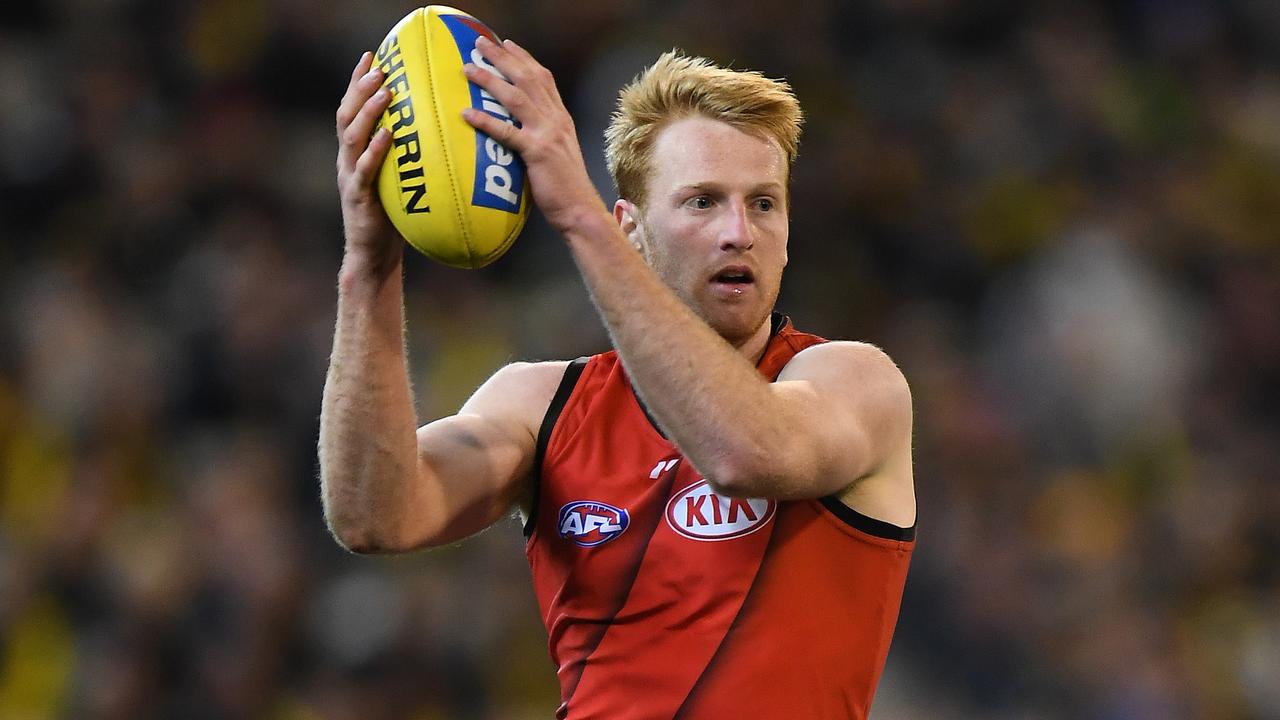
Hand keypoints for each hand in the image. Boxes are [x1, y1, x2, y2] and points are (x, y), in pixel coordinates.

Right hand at [336, 52, 399, 266]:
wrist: (374, 255)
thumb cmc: (394, 217)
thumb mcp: (400, 180)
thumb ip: (410, 155)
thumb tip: (443, 131)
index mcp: (355, 152)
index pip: (353, 109)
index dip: (358, 81)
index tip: (373, 55)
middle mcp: (348, 160)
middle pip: (347, 114)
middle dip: (360, 87)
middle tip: (378, 65)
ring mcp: (350, 177)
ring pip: (352, 136)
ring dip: (367, 110)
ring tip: (384, 90)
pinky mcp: (357, 197)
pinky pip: (365, 169)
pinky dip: (375, 150)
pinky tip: (389, 134)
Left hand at [462, 37, 608, 234]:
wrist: (579, 209)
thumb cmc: (565, 187)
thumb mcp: (557, 152)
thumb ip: (542, 134)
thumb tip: (519, 128)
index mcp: (560, 118)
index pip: (543, 78)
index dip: (524, 58)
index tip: (507, 43)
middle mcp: (555, 120)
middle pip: (528, 78)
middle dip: (503, 57)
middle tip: (480, 42)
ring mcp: (547, 135)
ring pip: (516, 97)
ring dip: (491, 80)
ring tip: (468, 68)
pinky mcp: (537, 153)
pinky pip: (507, 132)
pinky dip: (486, 121)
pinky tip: (467, 114)